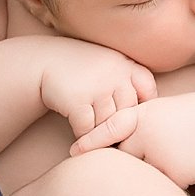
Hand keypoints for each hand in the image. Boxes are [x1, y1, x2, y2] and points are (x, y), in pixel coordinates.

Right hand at [39, 39, 157, 138]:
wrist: (44, 60)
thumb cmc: (82, 68)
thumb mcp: (110, 63)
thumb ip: (130, 80)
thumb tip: (150, 115)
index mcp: (126, 65)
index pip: (148, 90)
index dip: (142, 106)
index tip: (130, 114)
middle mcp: (115, 75)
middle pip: (128, 113)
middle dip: (119, 125)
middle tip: (111, 135)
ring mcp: (97, 87)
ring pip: (108, 124)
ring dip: (99, 133)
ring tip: (93, 134)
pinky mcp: (78, 100)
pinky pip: (88, 129)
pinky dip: (83, 135)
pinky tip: (78, 132)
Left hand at [69, 91, 194, 188]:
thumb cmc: (194, 116)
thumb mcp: (162, 112)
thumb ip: (139, 129)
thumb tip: (121, 153)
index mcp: (141, 115)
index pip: (111, 129)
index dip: (91, 141)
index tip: (73, 153)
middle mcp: (144, 135)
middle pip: (128, 159)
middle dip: (140, 159)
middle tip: (167, 147)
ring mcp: (158, 155)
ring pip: (146, 175)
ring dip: (159, 170)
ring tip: (182, 151)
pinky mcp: (174, 174)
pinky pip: (165, 185)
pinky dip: (177, 179)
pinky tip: (192, 162)